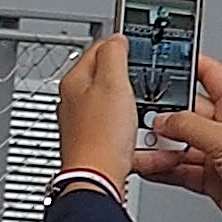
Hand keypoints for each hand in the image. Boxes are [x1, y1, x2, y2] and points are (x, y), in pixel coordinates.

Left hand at [55, 33, 142, 185]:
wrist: (98, 182)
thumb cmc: (99, 138)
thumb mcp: (113, 84)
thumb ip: (114, 55)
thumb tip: (116, 38)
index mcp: (75, 82)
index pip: (98, 49)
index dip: (122, 46)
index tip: (138, 48)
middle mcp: (76, 103)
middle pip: (110, 80)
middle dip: (133, 84)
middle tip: (145, 88)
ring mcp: (86, 125)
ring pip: (120, 109)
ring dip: (139, 113)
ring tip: (145, 120)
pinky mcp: (98, 145)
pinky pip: (124, 134)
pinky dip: (138, 136)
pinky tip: (146, 143)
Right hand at [129, 47, 221, 217]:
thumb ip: (189, 126)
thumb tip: (163, 120)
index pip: (210, 74)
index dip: (190, 62)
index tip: (165, 58)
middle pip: (189, 113)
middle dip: (165, 116)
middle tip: (142, 118)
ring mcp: (220, 153)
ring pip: (182, 143)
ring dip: (161, 146)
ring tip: (141, 148)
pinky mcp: (213, 177)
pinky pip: (182, 168)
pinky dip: (165, 168)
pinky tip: (150, 166)